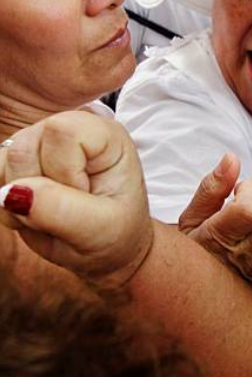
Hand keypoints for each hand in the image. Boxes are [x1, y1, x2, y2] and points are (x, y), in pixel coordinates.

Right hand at [0, 111, 152, 283]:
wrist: (104, 247)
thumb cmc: (114, 233)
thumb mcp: (101, 229)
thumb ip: (61, 210)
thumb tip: (13, 192)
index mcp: (104, 135)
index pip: (62, 132)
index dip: (64, 172)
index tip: (86, 197)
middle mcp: (69, 129)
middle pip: (24, 147)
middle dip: (37, 192)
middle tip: (67, 212)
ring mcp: (40, 142)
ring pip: (3, 162)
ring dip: (19, 202)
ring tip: (52, 215)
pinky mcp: (19, 162)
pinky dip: (6, 206)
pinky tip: (34, 214)